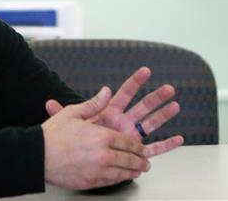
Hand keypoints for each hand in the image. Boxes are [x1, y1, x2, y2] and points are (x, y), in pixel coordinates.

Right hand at [41, 86, 150, 189]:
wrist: (38, 156)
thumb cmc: (53, 135)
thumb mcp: (73, 113)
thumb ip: (94, 103)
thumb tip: (106, 92)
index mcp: (101, 136)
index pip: (128, 143)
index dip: (137, 147)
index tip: (142, 148)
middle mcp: (103, 154)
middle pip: (129, 159)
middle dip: (140, 161)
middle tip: (145, 162)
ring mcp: (98, 170)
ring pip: (123, 173)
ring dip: (134, 172)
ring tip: (139, 171)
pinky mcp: (91, 182)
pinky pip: (111, 181)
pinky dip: (120, 179)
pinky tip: (122, 177)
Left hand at [45, 67, 184, 157]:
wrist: (81, 156)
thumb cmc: (77, 137)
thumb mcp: (70, 124)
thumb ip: (62, 113)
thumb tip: (48, 102)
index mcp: (110, 111)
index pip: (125, 93)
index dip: (135, 82)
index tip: (146, 70)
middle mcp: (124, 121)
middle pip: (143, 106)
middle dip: (156, 97)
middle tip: (169, 88)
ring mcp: (131, 135)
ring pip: (151, 124)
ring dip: (164, 115)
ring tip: (176, 105)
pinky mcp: (134, 151)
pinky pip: (153, 149)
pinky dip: (166, 145)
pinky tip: (179, 139)